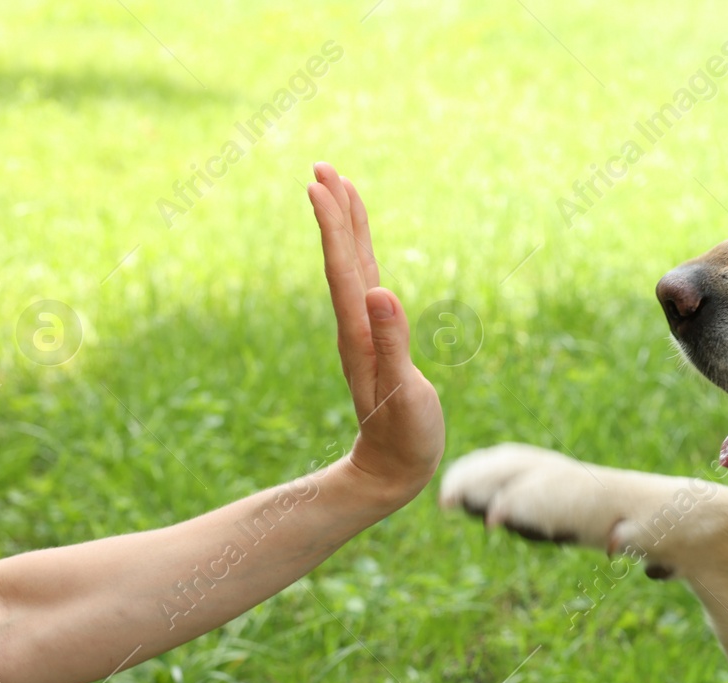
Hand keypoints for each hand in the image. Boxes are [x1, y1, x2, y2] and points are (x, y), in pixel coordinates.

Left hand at [307, 162, 444, 509]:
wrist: (393, 471)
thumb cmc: (405, 437)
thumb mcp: (403, 393)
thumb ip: (394, 343)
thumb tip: (381, 292)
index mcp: (361, 334)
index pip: (344, 269)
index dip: (334, 226)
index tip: (322, 184)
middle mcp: (357, 327)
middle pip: (343, 259)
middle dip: (334, 212)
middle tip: (323, 167)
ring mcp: (366, 333)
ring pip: (354, 268)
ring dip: (346, 228)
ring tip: (340, 188)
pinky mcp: (380, 341)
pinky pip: (368, 286)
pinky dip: (364, 256)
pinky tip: (365, 246)